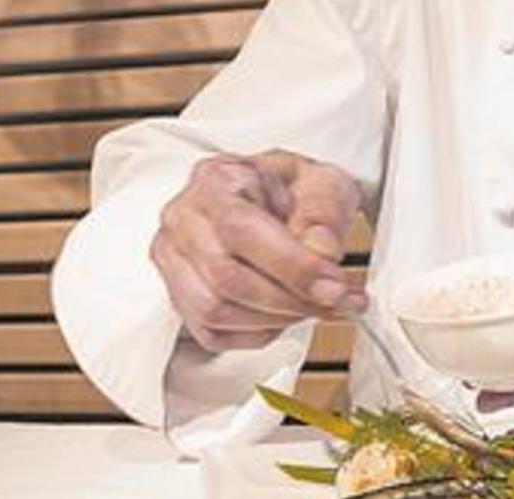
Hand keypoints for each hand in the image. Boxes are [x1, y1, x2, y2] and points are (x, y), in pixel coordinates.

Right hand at [150, 149, 365, 352]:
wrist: (285, 201)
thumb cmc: (297, 190)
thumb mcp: (325, 184)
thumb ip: (325, 215)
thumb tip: (321, 251)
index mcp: (215, 180)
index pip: (240, 229)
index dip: (291, 266)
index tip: (334, 286)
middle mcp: (184, 220)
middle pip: (225, 277)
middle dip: (291, 299)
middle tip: (337, 300)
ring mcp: (175, 261)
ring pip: (215, 311)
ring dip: (278, 319)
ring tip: (319, 306)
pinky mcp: (181, 297)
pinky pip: (214, 333)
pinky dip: (259, 332)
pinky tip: (288, 313)